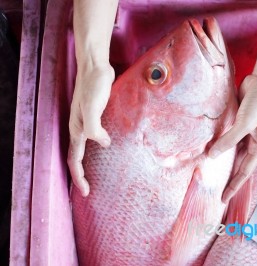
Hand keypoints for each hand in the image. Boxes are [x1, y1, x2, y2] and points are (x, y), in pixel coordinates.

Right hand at [67, 63, 114, 196]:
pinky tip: (108, 147)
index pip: (75, 160)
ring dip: (89, 163)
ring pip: (85, 148)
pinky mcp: (96, 115)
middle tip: (89, 190)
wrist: (96, 67)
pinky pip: (96, 136)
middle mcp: (80, 128)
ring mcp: (88, 121)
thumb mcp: (92, 108)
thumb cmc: (94, 86)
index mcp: (77, 130)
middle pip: (78, 157)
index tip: (86, 192)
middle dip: (81, 175)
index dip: (79, 177)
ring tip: (97, 174)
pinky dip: (99, 146)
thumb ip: (95, 128)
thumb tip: (104, 144)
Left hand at [209, 74, 256, 202]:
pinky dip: (218, 141)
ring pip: (230, 149)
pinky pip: (226, 135)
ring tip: (207, 169)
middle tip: (212, 188)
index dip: (234, 185)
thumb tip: (212, 156)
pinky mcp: (236, 121)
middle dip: (227, 175)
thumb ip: (229, 140)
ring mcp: (243, 131)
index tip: (223, 199)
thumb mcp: (246, 124)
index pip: (244, 171)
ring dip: (221, 158)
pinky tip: (207, 146)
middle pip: (237, 163)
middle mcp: (251, 141)